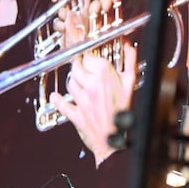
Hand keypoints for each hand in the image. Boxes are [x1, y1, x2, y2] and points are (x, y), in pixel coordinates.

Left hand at [50, 42, 136, 166]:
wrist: (119, 142)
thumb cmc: (127, 114)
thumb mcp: (132, 83)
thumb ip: (130, 61)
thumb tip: (128, 46)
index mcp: (103, 74)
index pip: (87, 55)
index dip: (86, 53)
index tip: (84, 48)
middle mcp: (89, 85)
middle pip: (75, 66)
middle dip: (79, 65)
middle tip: (83, 65)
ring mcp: (81, 100)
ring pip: (70, 82)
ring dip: (74, 80)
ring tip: (81, 81)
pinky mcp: (76, 114)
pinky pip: (62, 105)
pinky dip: (58, 101)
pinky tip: (55, 98)